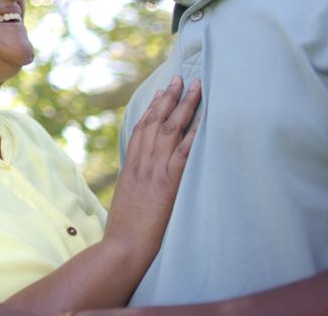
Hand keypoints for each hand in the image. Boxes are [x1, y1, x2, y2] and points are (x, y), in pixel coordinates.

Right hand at [103, 76, 199, 262]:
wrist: (122, 248)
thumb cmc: (124, 233)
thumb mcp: (125, 202)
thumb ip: (134, 186)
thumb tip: (142, 180)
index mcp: (131, 168)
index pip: (141, 130)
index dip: (152, 109)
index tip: (161, 93)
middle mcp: (142, 164)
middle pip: (155, 122)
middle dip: (169, 98)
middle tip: (180, 78)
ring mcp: (154, 172)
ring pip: (170, 130)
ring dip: (184, 106)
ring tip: (195, 87)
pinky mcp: (168, 183)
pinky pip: (184, 153)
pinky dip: (195, 133)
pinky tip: (205, 119)